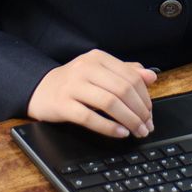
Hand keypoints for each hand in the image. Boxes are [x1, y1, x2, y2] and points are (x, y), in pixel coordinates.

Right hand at [28, 49, 157, 138]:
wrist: (40, 89)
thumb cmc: (74, 83)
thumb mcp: (99, 72)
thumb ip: (125, 72)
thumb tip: (151, 76)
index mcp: (98, 58)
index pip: (130, 77)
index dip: (145, 97)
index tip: (150, 113)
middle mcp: (85, 68)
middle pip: (122, 90)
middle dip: (139, 111)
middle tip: (146, 126)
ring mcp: (72, 86)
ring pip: (109, 103)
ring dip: (128, 120)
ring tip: (136, 131)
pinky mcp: (63, 104)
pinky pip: (90, 118)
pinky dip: (109, 127)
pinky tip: (120, 133)